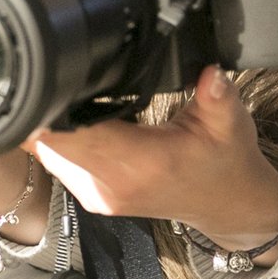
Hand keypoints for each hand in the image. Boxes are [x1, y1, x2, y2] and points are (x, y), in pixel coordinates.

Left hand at [33, 66, 277, 257]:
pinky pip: (57, 163)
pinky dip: (59, 140)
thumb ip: (217, 95)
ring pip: (49, 153)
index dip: (55, 107)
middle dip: (47, 110)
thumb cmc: (225, 161)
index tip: (52, 77)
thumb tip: (210, 74)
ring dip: (51, 125)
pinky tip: (74, 121)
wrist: (227, 204)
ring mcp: (99, 194)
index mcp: (143, 164)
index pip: (77, 135)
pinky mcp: (93, 197)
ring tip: (65, 95)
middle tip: (54, 75)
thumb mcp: (230, 122)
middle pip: (52, 143)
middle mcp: (114, 184)